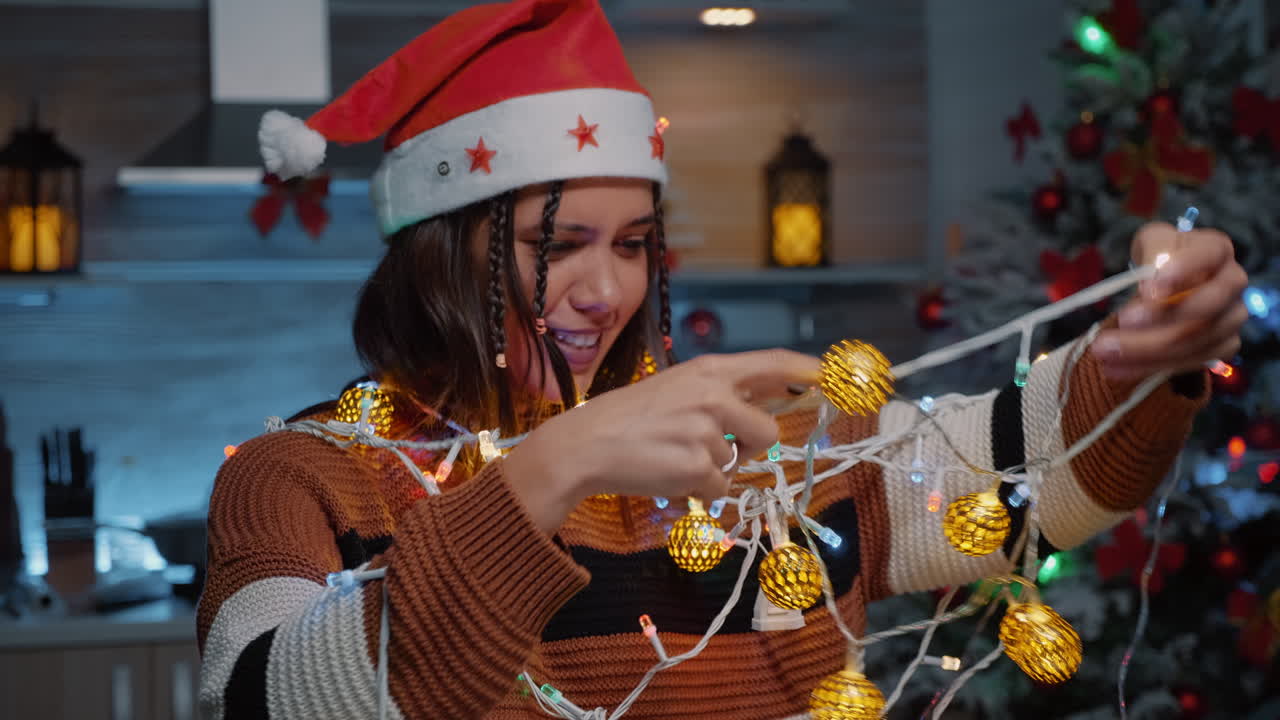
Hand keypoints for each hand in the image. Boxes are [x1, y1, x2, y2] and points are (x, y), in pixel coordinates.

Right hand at [503, 349, 819, 532]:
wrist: (585, 445)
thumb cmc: (629, 419)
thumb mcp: (676, 389)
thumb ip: (720, 394)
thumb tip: (765, 410)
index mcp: (708, 371)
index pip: (771, 364)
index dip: (805, 370)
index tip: (830, 375)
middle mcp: (714, 395)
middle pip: (767, 431)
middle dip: (748, 448)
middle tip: (708, 448)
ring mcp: (707, 431)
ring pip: (739, 464)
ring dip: (714, 469)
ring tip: (674, 457)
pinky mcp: (698, 465)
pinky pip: (719, 488)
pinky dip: (698, 489)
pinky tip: (667, 473)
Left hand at [1092, 222, 1247, 379]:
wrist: (1168, 283)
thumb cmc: (1160, 256)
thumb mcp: (1151, 243)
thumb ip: (1153, 252)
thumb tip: (1151, 285)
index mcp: (1217, 250)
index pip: (1209, 257)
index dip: (1182, 271)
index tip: (1147, 288)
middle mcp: (1233, 284)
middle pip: (1207, 307)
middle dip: (1161, 318)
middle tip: (1122, 321)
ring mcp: (1231, 317)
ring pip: (1195, 341)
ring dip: (1147, 350)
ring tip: (1104, 350)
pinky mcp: (1222, 346)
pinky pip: (1190, 362)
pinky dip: (1150, 367)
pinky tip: (1115, 367)